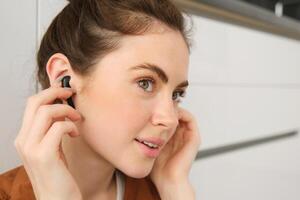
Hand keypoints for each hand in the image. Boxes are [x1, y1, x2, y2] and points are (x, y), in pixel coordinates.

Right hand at [14, 81, 82, 199]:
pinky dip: (71, 125)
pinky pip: (59, 127)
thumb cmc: (58, 174)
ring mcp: (31, 148)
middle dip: (56, 92)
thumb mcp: (52, 148)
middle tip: (71, 94)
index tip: (65, 92)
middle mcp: (23, 140)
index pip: (31, 104)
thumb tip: (62, 107)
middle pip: (35, 102)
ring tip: (77, 118)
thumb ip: (52, 130)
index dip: (49, 92)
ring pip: (46, 111)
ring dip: (67, 110)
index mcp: (24, 137)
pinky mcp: (44, 155)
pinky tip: (76, 134)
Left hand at [150, 107, 200, 193]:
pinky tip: (170, 114)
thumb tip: (136, 119)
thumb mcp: (149, 145)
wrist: (167, 179)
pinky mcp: (194, 137)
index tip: (151, 105)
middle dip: (167, 107)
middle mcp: (181, 135)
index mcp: (171, 137)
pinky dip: (181, 113)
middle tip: (157, 102)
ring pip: (182, 114)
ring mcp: (188, 136)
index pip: (168, 117)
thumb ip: (147, 134)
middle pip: (176, 113)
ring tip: (164, 107)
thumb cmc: (157, 167)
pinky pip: (190, 119)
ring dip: (174, 108)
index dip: (161, 109)